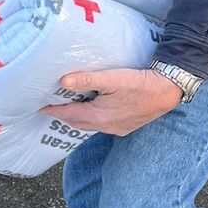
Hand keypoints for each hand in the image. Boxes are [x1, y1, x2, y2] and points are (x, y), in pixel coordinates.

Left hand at [40, 68, 182, 136]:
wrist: (167, 92)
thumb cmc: (139, 83)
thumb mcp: (111, 79)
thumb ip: (87, 79)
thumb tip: (63, 82)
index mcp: (98, 116)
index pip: (68, 114)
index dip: (53, 109)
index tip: (40, 106)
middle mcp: (106, 127)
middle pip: (77, 122)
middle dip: (63, 115)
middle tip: (51, 106)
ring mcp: (117, 129)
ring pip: (90, 125)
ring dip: (78, 118)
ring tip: (68, 108)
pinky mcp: (126, 127)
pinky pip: (102, 125)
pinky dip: (92, 119)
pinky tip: (93, 111)